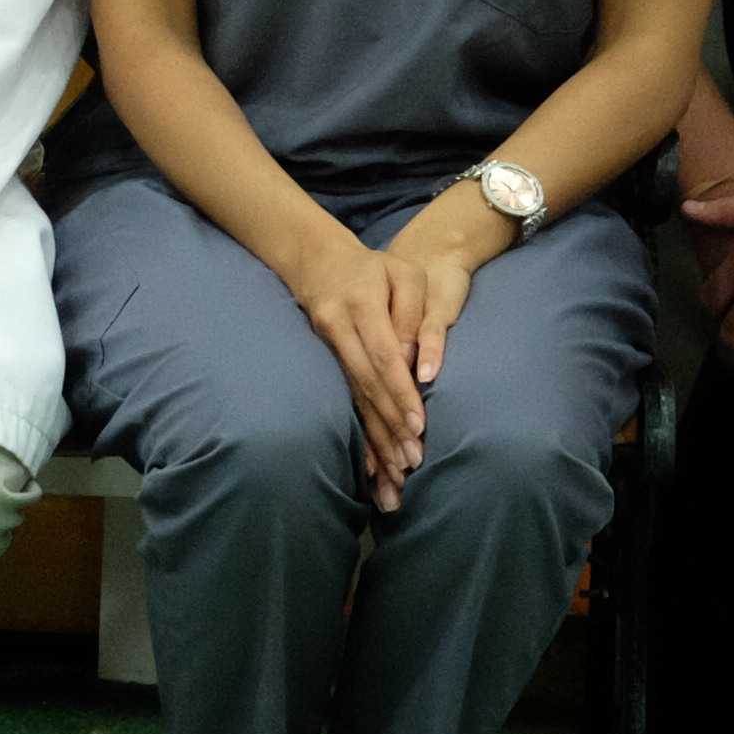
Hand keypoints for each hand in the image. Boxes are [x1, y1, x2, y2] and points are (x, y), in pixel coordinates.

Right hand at [277, 223, 469, 512]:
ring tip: (394, 474)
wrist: (316, 259)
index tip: (418, 427)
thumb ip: (414, 313)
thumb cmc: (375, 266)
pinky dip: (358, 433)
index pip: (384, 356)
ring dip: (374, 439)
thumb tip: (416, 363)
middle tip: (411, 462)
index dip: (400, 393)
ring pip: (353, 398)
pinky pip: (343, 401)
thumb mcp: (404, 273)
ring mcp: (326, 345)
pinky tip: (369, 464)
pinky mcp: (324, 360)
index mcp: (361, 304)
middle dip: (389, 427)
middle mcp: (338, 328)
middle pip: (366, 385)